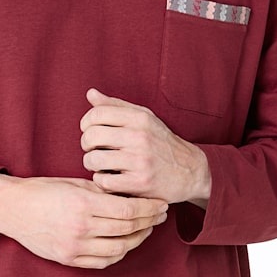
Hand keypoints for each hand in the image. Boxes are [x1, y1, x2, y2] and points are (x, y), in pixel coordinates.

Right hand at [0, 174, 166, 267]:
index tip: (161, 204)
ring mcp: (74, 247)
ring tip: (146, 229)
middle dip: (148, 222)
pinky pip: (102, 261)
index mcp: (83, 204)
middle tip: (160, 215)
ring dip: (137, 239)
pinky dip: (119, 253)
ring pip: (119, 249)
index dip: (149, 208)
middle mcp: (80, 228)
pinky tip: (126, 243)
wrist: (13, 209)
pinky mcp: (68, 259)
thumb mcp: (75, 184)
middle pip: (127, 230)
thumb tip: (132, 197)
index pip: (128, 210)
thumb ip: (103, 192)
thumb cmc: (44, 191)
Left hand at [80, 91, 211, 204]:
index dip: (86, 123)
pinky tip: (109, 177)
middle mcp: (140, 137)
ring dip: (91, 164)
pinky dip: (101, 181)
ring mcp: (140, 161)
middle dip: (86, 144)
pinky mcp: (140, 183)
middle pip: (91, 136)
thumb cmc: (161, 143)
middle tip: (93, 150)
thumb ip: (116, 106)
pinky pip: (103, 181)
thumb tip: (90, 94)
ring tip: (100, 164)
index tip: (90, 131)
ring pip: (93, 160)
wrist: (190, 172)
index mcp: (140, 118)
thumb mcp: (144, 119)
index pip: (96, 114)